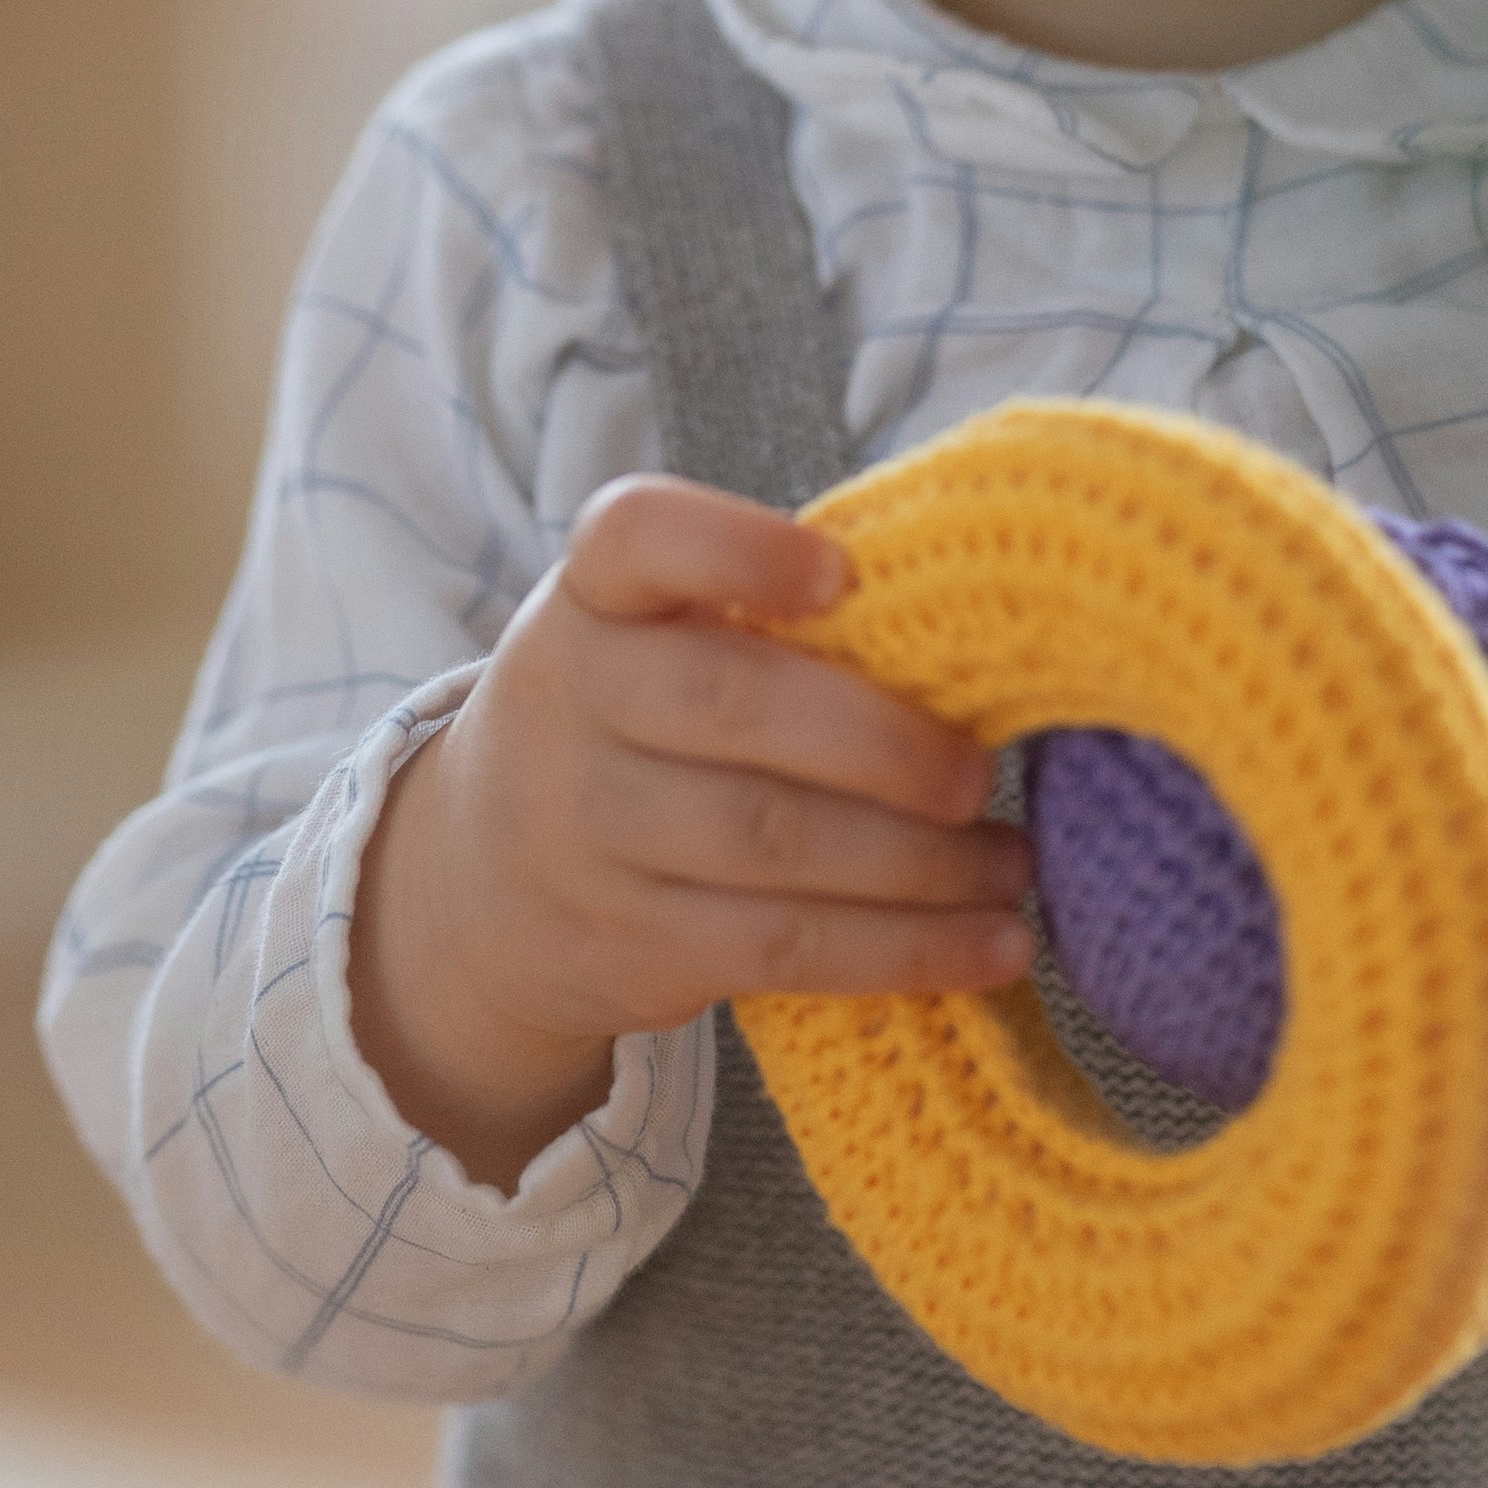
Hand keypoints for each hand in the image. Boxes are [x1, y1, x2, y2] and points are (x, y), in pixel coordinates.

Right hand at [349, 474, 1039, 1188]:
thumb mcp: (648, 639)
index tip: (840, 575)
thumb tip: (980, 632)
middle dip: (884, 742)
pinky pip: (784, 948)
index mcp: (592, 598)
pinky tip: (989, 946)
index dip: (739, 548)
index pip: (638, 538)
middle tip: (981, 771)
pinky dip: (904, 950)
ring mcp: (589, 832)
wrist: (478, 884)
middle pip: (733, 704)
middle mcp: (571, 701)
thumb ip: (768, 620)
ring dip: (922, 864)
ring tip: (1010, 865)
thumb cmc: (631, 721)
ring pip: (773, 843)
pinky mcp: (632, 944)